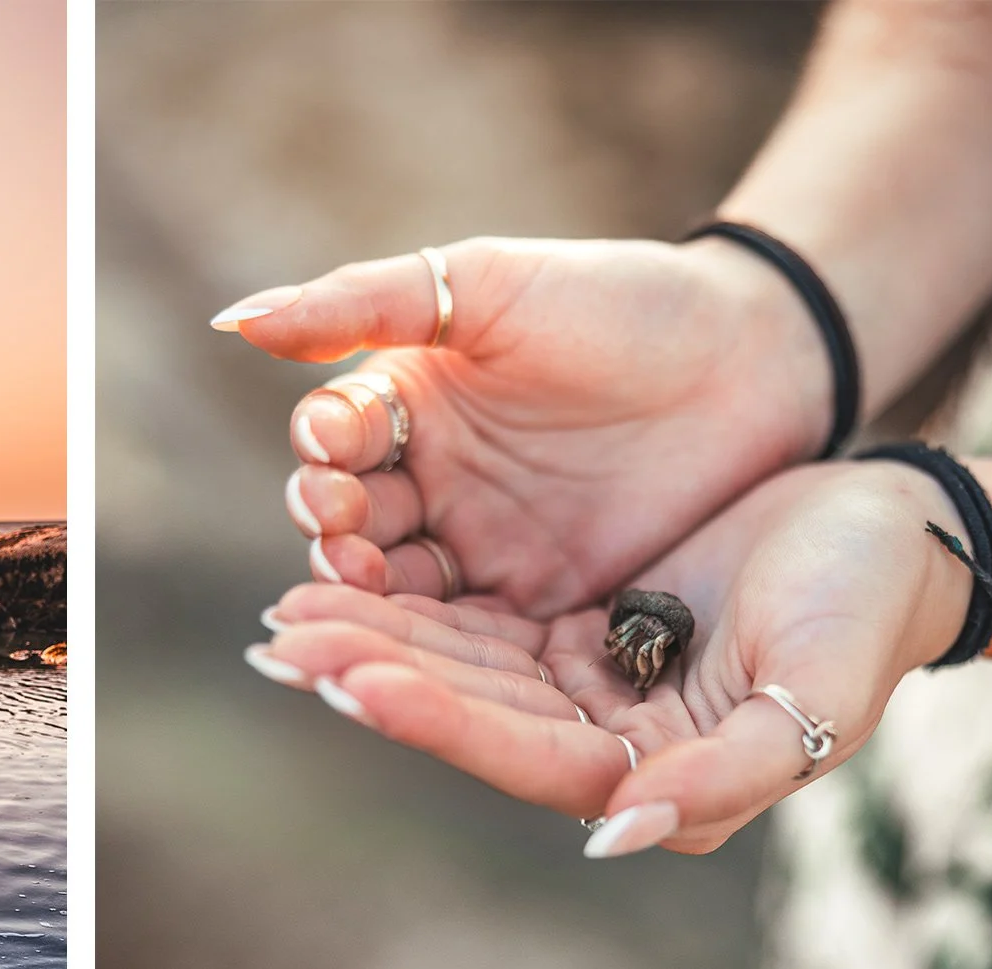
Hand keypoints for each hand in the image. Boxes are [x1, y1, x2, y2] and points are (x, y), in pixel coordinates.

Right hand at [215, 236, 836, 619]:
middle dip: (333, 537)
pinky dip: (429, 651)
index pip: (337, 442)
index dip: (325, 453)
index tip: (331, 453)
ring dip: (366, 604)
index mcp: (405, 406)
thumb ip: (362, 303)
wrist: (758, 358)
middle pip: (351, 526)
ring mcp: (478, 552)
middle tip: (337, 539)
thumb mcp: (488, 286)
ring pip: (397, 591)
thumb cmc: (619, 302)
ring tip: (352, 603)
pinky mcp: (533, 609)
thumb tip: (233, 321)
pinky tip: (409, 658)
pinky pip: (466, 639)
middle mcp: (427, 486)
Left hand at [249, 459, 972, 854]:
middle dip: (374, 675)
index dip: (437, 721)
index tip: (351, 683)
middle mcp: (604, 747)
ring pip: (457, 667)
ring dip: (375, 641)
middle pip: (469, 713)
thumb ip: (722, 778)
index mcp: (654, 778)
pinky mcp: (572, 634)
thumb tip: (615, 833)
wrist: (893, 529)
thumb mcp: (814, 698)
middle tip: (282, 641)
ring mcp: (582, 690)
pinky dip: (410, 604)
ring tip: (289, 616)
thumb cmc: (867, 609)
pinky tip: (343, 579)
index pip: (522, 754)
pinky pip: (474, 621)